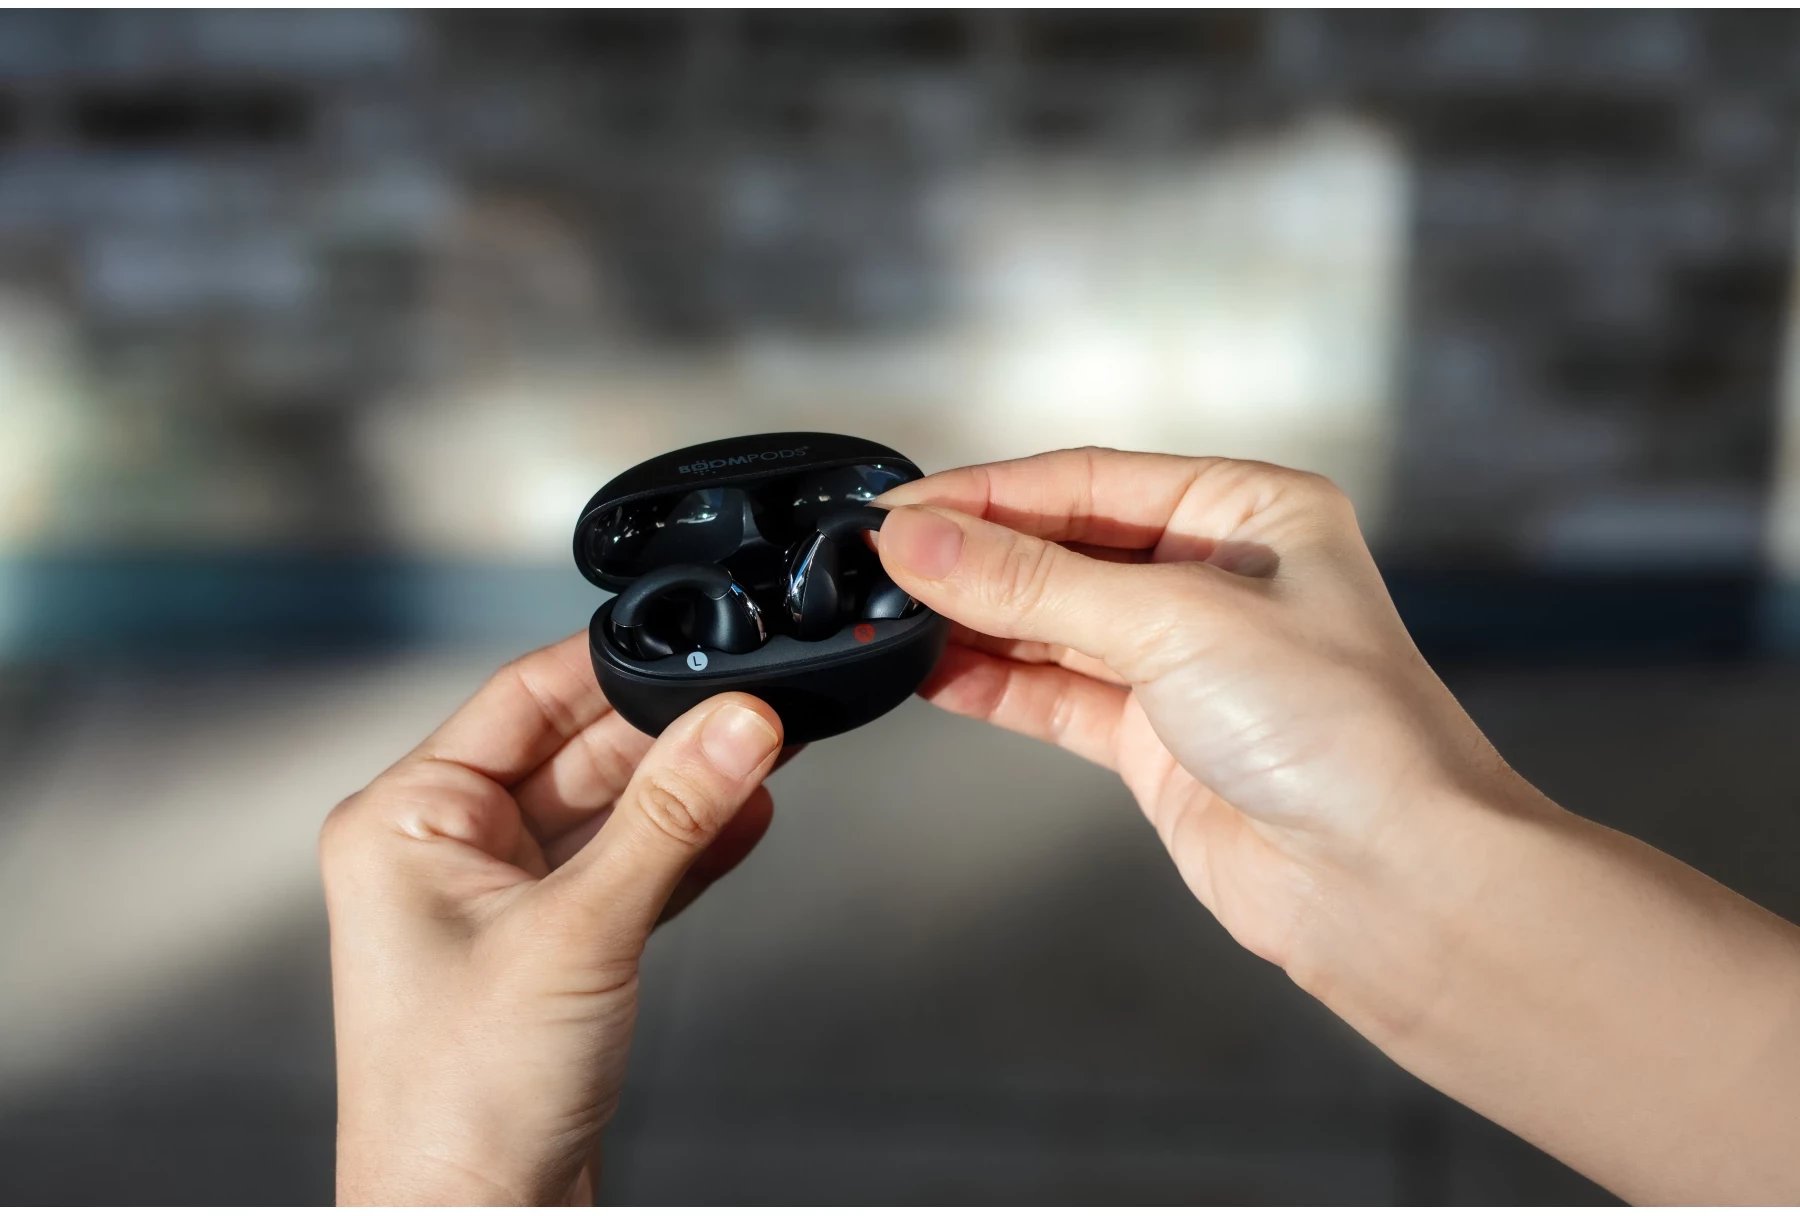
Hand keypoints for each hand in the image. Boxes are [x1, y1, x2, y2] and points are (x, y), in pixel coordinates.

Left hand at [320, 633, 785, 1204]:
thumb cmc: (461, 1100)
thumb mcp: (579, 933)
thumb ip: (668, 820)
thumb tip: (735, 726)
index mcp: (406, 821)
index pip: (519, 698)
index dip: (610, 666)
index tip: (693, 645)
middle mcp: (445, 851)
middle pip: (575, 751)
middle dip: (666, 732)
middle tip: (753, 710)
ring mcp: (499, 900)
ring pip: (610, 811)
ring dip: (686, 790)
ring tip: (765, 753)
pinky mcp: (552, 948)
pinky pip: (628, 869)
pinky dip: (686, 849)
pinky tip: (743, 819)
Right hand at [878, 448, 1799, 1202]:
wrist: (1392, 883)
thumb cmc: (1339, 729)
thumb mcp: (1173, 623)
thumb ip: (1034, 584)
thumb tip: (918, 543)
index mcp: (1247, 510)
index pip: (1088, 480)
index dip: (987, 495)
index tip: (900, 513)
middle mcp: (1216, 577)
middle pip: (1063, 548)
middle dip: (972, 556)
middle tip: (878, 563)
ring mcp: (1184, 661)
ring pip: (1051, 623)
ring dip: (973, 621)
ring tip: (888, 614)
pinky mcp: (1155, 738)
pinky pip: (1054, 694)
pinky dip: (993, 683)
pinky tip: (933, 671)